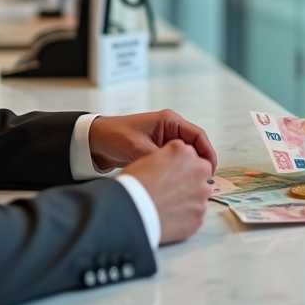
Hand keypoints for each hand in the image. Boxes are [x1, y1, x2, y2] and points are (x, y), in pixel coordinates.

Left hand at [88, 110, 216, 172]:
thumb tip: (176, 173)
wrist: (94, 140)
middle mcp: (170, 129)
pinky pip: (173, 161)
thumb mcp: (137, 148)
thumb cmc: (114, 137)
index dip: (207, 152)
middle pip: (194, 146)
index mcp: (169, 121)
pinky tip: (177, 183)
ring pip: (184, 155)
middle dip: (200, 162)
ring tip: (191, 184)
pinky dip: (177, 170)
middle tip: (203, 180)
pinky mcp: (157, 150)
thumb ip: (158, 159)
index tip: (210, 169)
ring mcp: (164, 140)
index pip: (198, 135)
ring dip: (188, 167)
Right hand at [122, 139, 213, 243]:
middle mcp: (198, 170)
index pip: (190, 155)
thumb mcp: (150, 158)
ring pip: (200, 194)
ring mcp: (202, 194)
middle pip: (201, 172)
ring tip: (169, 205)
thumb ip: (168, 158)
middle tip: (173, 188)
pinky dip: (186, 215)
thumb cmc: (135, 185)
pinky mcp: (200, 215)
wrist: (132, 212)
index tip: (172, 173)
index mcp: (185, 152)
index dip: (180, 165)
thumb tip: (171, 166)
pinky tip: (170, 217)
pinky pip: (196, 213)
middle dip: (190, 179)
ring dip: (189, 197)